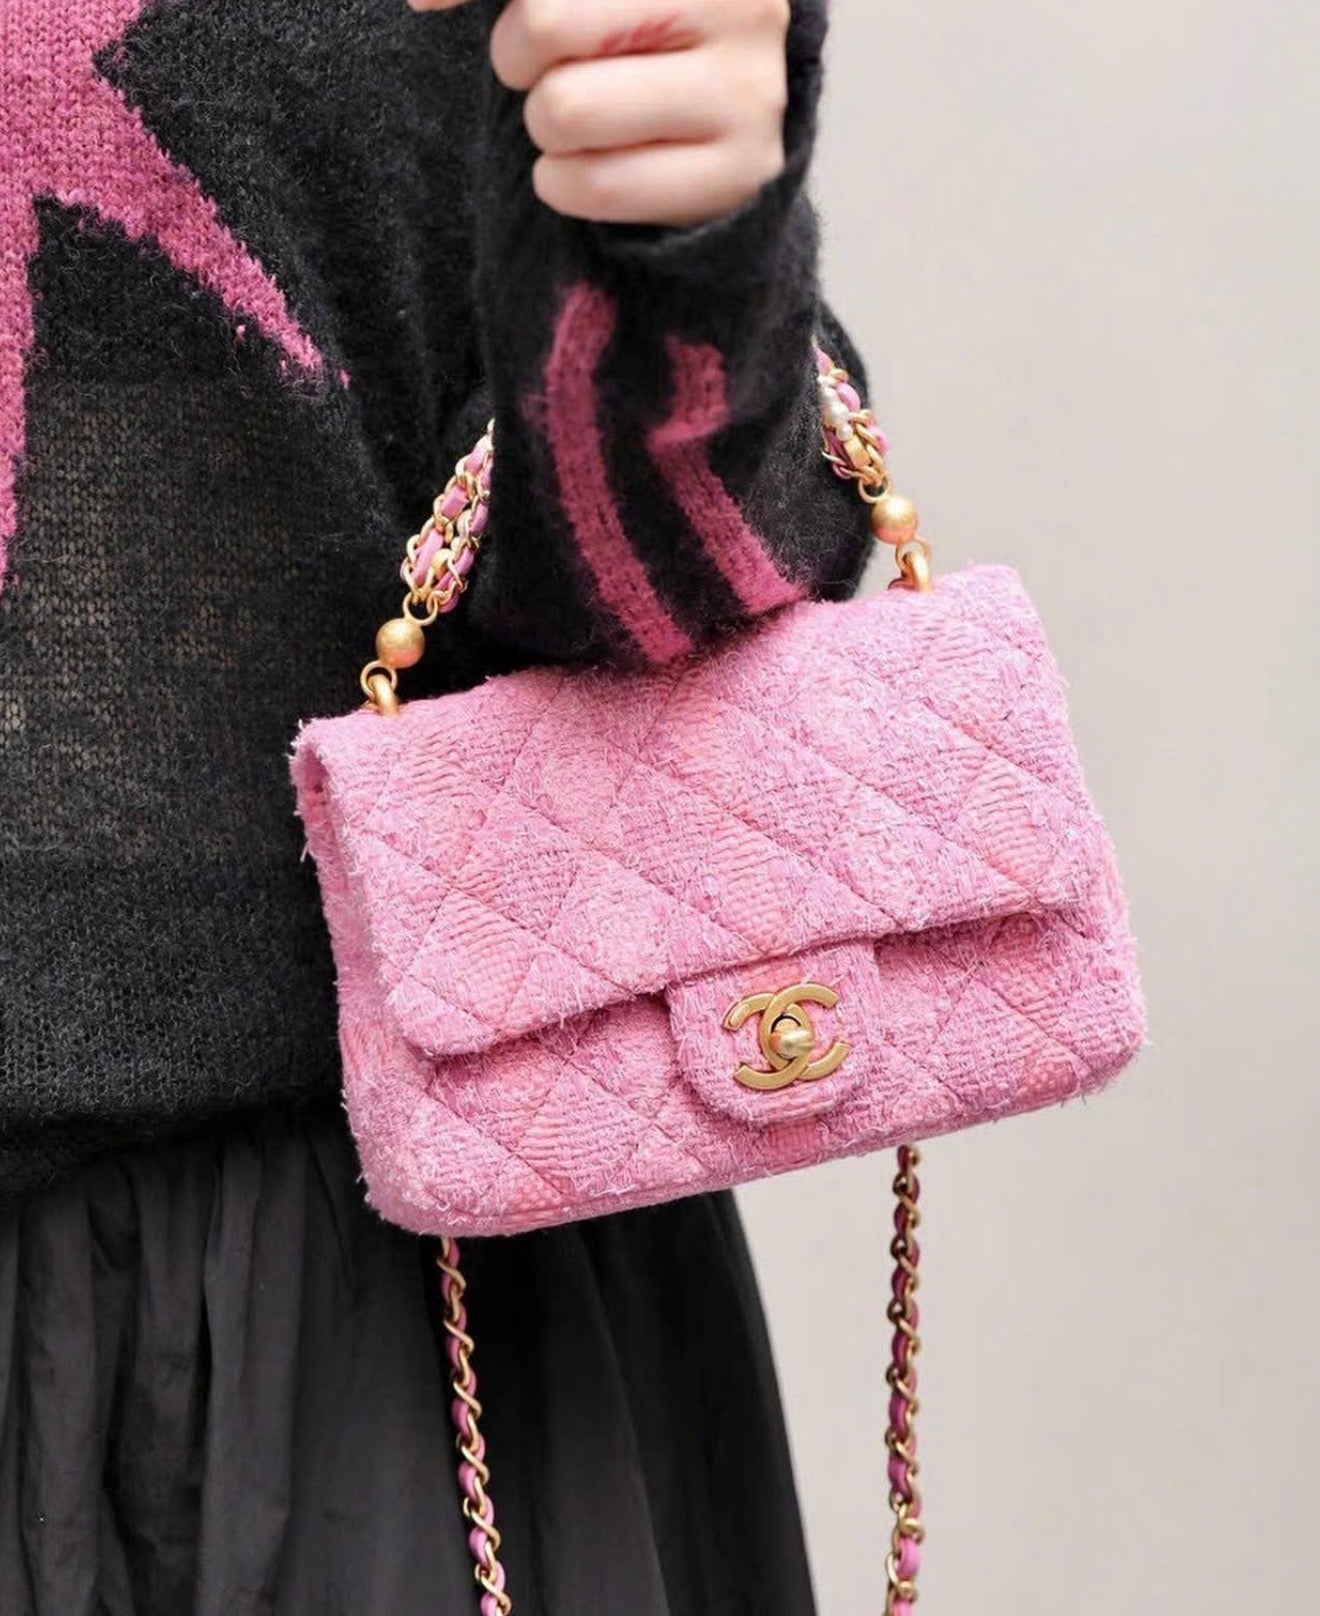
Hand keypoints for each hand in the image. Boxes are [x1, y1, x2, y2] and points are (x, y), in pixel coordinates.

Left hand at [408, 0, 790, 227]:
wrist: (732, 128)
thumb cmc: (636, 38)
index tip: (426, 3)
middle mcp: (740, 0)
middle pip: (543, 25)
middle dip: (519, 57)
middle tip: (550, 68)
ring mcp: (748, 90)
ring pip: (565, 111)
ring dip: (544, 127)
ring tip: (578, 119)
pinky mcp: (739, 174)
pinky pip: (594, 183)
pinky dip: (563, 183)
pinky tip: (587, 167)